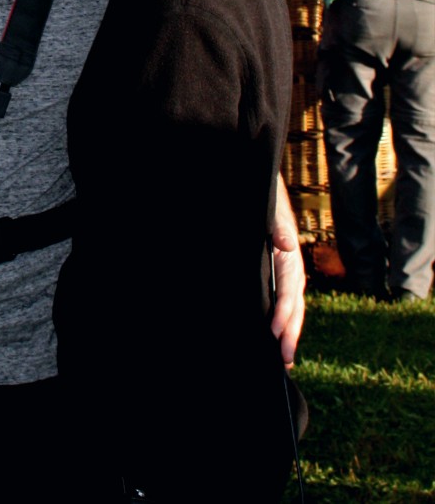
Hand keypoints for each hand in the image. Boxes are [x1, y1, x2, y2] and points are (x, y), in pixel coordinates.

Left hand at [270, 186, 305, 365]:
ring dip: (288, 334)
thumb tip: (288, 245)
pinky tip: (275, 338)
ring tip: (284, 360)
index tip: (274, 331)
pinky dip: (281, 323)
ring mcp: (287, 279)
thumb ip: (279, 229)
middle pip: (294, 308)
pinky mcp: (278, 280)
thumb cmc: (269, 208)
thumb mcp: (273, 214)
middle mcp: (292, 273)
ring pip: (291, 311)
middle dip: (290, 334)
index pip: (288, 291)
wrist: (264, 198)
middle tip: (284, 360)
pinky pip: (282, 305)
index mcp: (291, 260)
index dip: (282, 312)